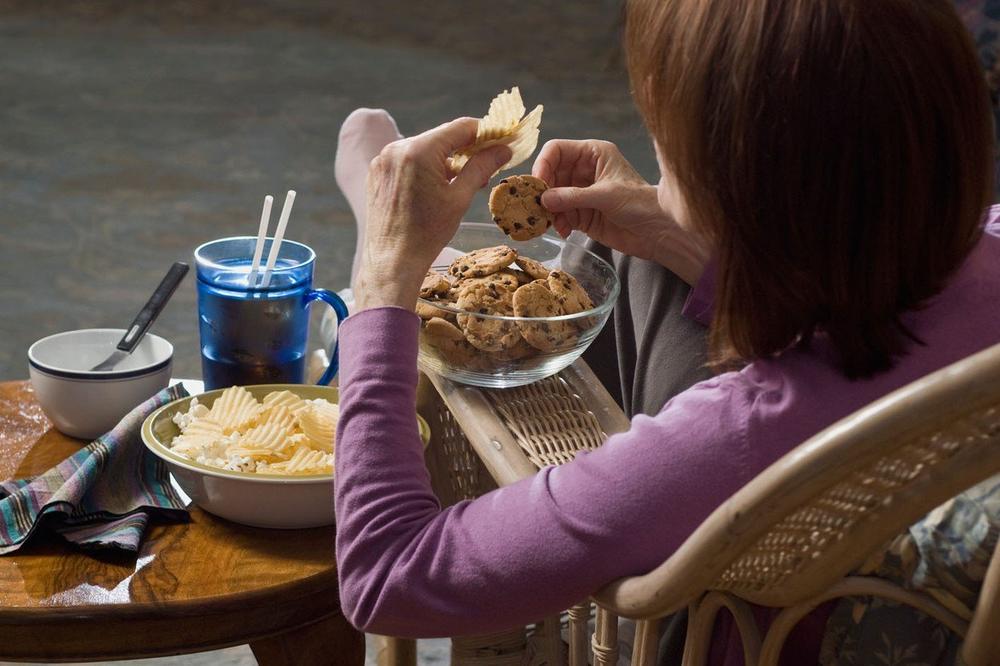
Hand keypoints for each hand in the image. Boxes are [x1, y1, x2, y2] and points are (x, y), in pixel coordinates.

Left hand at [355, 118, 510, 311]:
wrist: (392, 261)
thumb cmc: (427, 234)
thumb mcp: (460, 199)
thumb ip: (481, 168)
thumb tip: (503, 149)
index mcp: (419, 151)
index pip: (460, 127)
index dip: (486, 132)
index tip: (502, 140)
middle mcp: (397, 148)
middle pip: (441, 136)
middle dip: (466, 148)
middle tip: (487, 164)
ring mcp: (383, 159)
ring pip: (425, 147)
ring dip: (446, 158)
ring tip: (462, 180)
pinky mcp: (377, 171)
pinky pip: (408, 159)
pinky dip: (425, 166)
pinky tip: (437, 186)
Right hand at [532, 139, 709, 284]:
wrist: (657, 233)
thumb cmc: (640, 204)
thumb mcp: (606, 195)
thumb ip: (573, 197)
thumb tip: (544, 199)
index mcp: (593, 154)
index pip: (557, 150)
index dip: (543, 164)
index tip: (536, 183)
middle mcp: (584, 171)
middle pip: (550, 174)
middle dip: (543, 191)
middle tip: (537, 206)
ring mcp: (581, 193)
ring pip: (552, 197)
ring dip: (549, 210)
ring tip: (552, 223)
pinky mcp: (581, 214)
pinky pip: (560, 215)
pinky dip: (557, 223)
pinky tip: (564, 231)